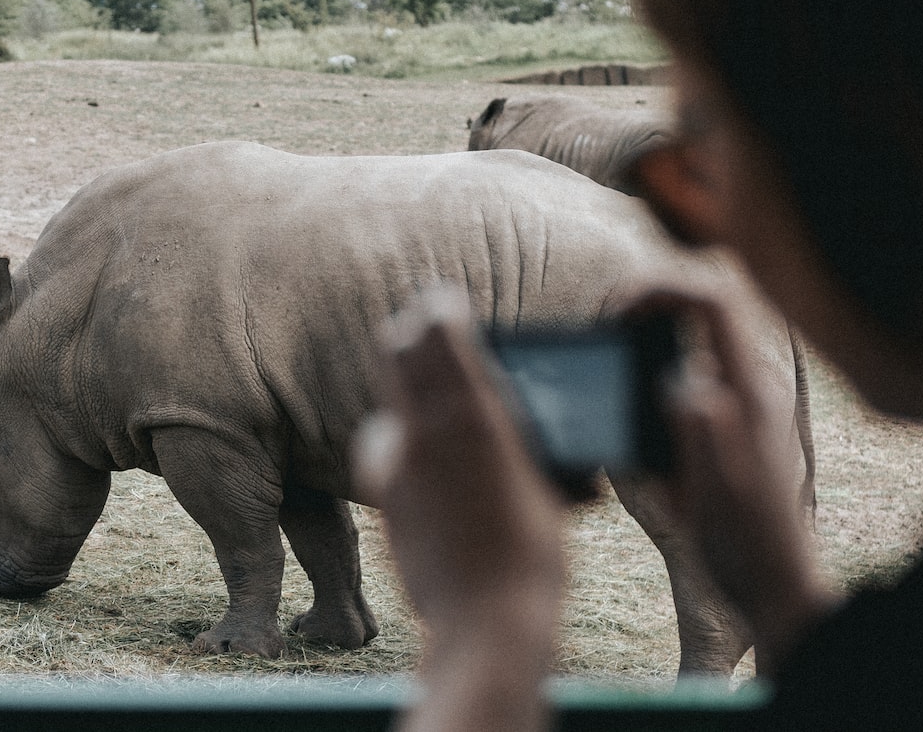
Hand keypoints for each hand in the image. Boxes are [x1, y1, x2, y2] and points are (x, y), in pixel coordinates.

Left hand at [356, 286, 563, 731]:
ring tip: (430, 405)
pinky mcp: (381, 495)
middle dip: (409, 337)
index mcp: (472, 414)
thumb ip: (511, 435)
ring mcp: (395, 462)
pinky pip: (386, 450)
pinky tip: (426, 468)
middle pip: (396, 352)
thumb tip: (499, 411)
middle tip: (423, 334)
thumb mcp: (540, 480)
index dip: (439, 308)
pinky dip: (401, 445)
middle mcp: (423, 429)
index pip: (437, 330)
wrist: (485, 621)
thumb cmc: (533, 554)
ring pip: (388, 404)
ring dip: (405, 394)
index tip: (443, 301)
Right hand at [643, 290, 839, 674]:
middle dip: (651, 299)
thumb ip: (701, 427)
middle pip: (704, 308)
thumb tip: (679, 380)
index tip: (616, 308)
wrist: (773, 586)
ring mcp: (739, 404)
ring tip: (608, 346)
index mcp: (748, 393)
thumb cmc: (744, 542)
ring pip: (694, 338)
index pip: (714, 303)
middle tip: (604, 320)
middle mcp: (748, 388)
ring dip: (650, 329)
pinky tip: (626, 397)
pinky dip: (653, 366)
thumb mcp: (714, 487)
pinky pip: (688, 373)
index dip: (663, 288)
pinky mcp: (726, 424)